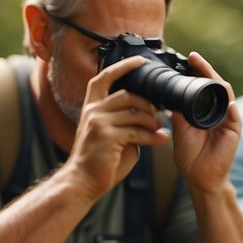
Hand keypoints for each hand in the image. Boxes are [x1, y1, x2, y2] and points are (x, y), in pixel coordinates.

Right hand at [65, 55, 168, 200]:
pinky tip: (161, 140)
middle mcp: (92, 111)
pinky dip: (153, 136)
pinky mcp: (107, 137)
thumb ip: (124, 122)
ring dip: (152, 120)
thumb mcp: (109, 135)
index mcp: (91, 108)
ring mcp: (98, 123)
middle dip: (148, 103)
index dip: (122, 67)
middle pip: (127, 95)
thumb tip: (149, 116)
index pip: (104, 78)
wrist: (81, 182)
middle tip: (159, 115)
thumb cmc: (97, 160)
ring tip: (159, 129)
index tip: (140, 61)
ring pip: (134, 112)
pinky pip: (137, 132)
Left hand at [170, 52, 241, 191]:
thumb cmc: (190, 154)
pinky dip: (230, 109)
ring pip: (226, 96)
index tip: (187, 58)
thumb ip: (178, 112)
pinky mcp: (234, 132)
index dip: (197, 71)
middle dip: (206, 70)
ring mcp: (227, 120)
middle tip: (194, 58)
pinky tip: (227, 103)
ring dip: (217, 83)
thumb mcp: (180, 129)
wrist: (199, 176)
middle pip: (215, 85)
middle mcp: (218, 111)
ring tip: (207, 72)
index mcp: (204, 109)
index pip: (203, 85)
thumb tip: (168, 93)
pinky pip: (234, 117)